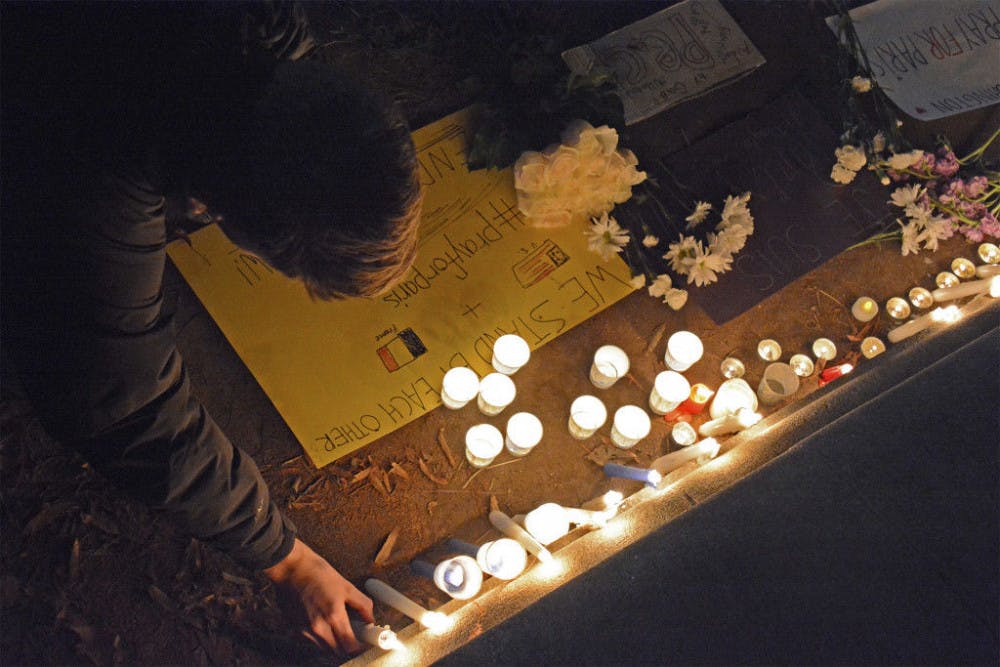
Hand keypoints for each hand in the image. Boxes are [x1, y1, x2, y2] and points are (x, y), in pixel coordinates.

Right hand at [264, 538, 373, 654]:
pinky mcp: (294, 628)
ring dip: (334, 644)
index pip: (349, 647)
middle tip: (355, 637)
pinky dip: (321, 638)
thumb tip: (371, 619)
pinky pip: (312, 641)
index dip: (360, 649)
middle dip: (348, 647)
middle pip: (337, 652)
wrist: (292, 568)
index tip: (365, 644)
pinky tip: (325, 624)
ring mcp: (304, 630)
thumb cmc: (318, 574)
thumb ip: (362, 606)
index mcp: (333, 616)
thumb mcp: (347, 587)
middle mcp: (318, 628)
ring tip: (340, 629)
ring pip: (324, 648)